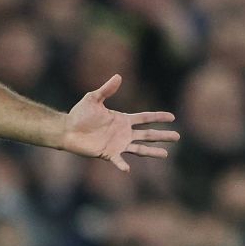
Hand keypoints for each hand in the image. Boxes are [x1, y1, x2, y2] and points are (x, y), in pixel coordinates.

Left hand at [61, 74, 178, 171]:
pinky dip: (122, 165)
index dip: (158, 117)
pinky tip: (128, 169)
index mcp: (122, 120)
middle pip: (147, 134)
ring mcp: (117, 144)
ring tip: (166, 154)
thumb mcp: (93, 99)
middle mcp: (123, 133)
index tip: (172, 117)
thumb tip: (118, 76)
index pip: (145, 118)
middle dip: (162, 136)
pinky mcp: (107, 153)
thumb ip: (106, 89)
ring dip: (152, 151)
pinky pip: (118, 160)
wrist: (67, 129)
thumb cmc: (79, 114)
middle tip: (177, 137)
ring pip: (139, 149)